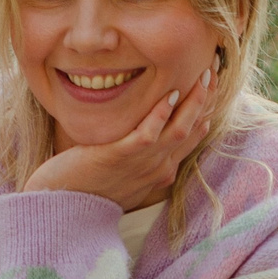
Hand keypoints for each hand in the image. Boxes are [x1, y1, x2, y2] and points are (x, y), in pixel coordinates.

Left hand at [21, 67, 214, 208]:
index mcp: (161, 170)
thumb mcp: (123, 172)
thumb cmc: (87, 188)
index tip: (211, 82)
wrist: (64, 210)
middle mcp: (159, 168)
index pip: (194, 135)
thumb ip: (138, 154)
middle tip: (213, 68)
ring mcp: (142, 164)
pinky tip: (168, 94)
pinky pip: (148, 134)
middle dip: (207, 98)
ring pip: (179, 130)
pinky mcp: (120, 157)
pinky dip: (160, 114)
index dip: (207, 107)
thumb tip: (144, 132)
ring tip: (201, 74)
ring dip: (194, 102)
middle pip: (193, 129)